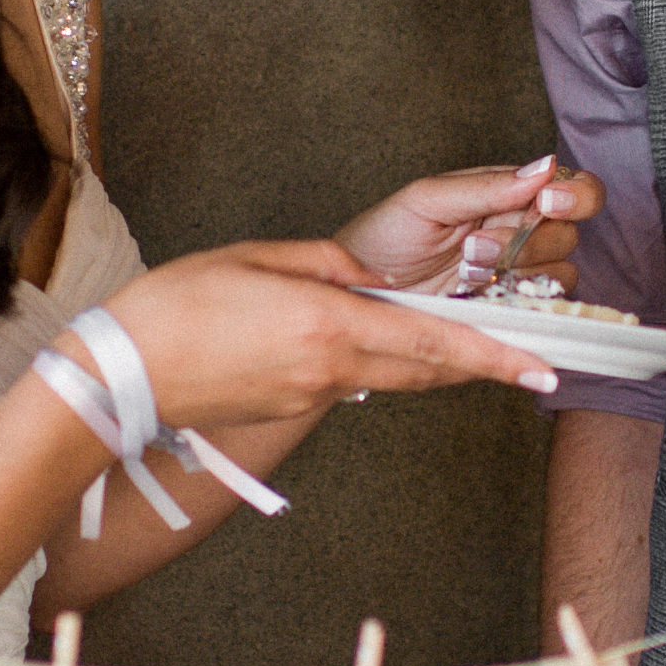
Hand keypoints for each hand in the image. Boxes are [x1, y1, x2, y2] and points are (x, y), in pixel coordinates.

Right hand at [90, 237, 556, 431]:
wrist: (121, 378)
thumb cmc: (174, 307)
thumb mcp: (253, 258)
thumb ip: (323, 262)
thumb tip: (368, 277)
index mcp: (328, 323)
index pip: (432, 342)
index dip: (495, 356)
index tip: (544, 366)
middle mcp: (330, 367)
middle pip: (427, 370)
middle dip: (486, 367)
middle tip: (539, 365)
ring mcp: (311, 394)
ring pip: (393, 378)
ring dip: (437, 366)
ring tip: (480, 353)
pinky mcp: (291, 407)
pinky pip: (353, 383)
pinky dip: (383, 366)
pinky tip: (385, 346)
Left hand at [337, 156, 602, 296]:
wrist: (354, 293)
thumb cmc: (383, 237)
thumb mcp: (427, 200)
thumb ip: (487, 186)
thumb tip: (545, 166)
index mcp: (509, 194)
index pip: (572, 187)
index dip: (575, 194)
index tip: (549, 201)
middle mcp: (520, 233)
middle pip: (568, 234)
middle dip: (525, 241)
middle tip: (476, 246)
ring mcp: (516, 276)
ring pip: (560, 274)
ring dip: (516, 273)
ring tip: (465, 272)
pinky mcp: (507, 312)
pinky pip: (540, 311)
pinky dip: (516, 303)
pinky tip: (479, 296)